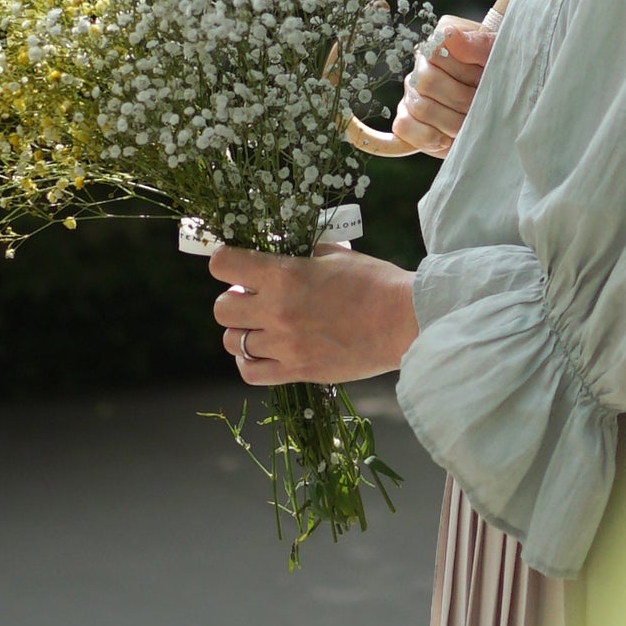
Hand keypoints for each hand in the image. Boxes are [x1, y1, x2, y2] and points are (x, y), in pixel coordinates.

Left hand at [210, 243, 416, 383]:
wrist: (404, 321)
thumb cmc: (375, 282)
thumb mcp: (336, 254)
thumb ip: (302, 254)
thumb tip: (280, 252)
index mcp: (284, 275)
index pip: (223, 265)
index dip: (225, 262)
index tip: (235, 264)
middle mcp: (277, 311)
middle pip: (221, 310)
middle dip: (233, 300)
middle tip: (253, 298)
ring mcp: (284, 345)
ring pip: (233, 342)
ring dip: (243, 331)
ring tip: (263, 326)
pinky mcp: (297, 371)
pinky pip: (250, 373)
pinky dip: (250, 361)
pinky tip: (264, 350)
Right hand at [391, 17, 494, 158]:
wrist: (507, 105)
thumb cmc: (504, 75)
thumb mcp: (500, 57)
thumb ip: (479, 44)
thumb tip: (451, 35)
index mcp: (443, 40)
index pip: (437, 52)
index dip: (464, 72)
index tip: (484, 79)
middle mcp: (423, 62)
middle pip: (427, 81)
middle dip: (460, 99)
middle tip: (480, 105)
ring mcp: (413, 91)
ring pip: (419, 107)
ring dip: (450, 121)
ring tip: (469, 124)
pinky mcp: (409, 117)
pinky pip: (403, 126)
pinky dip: (427, 136)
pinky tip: (447, 139)